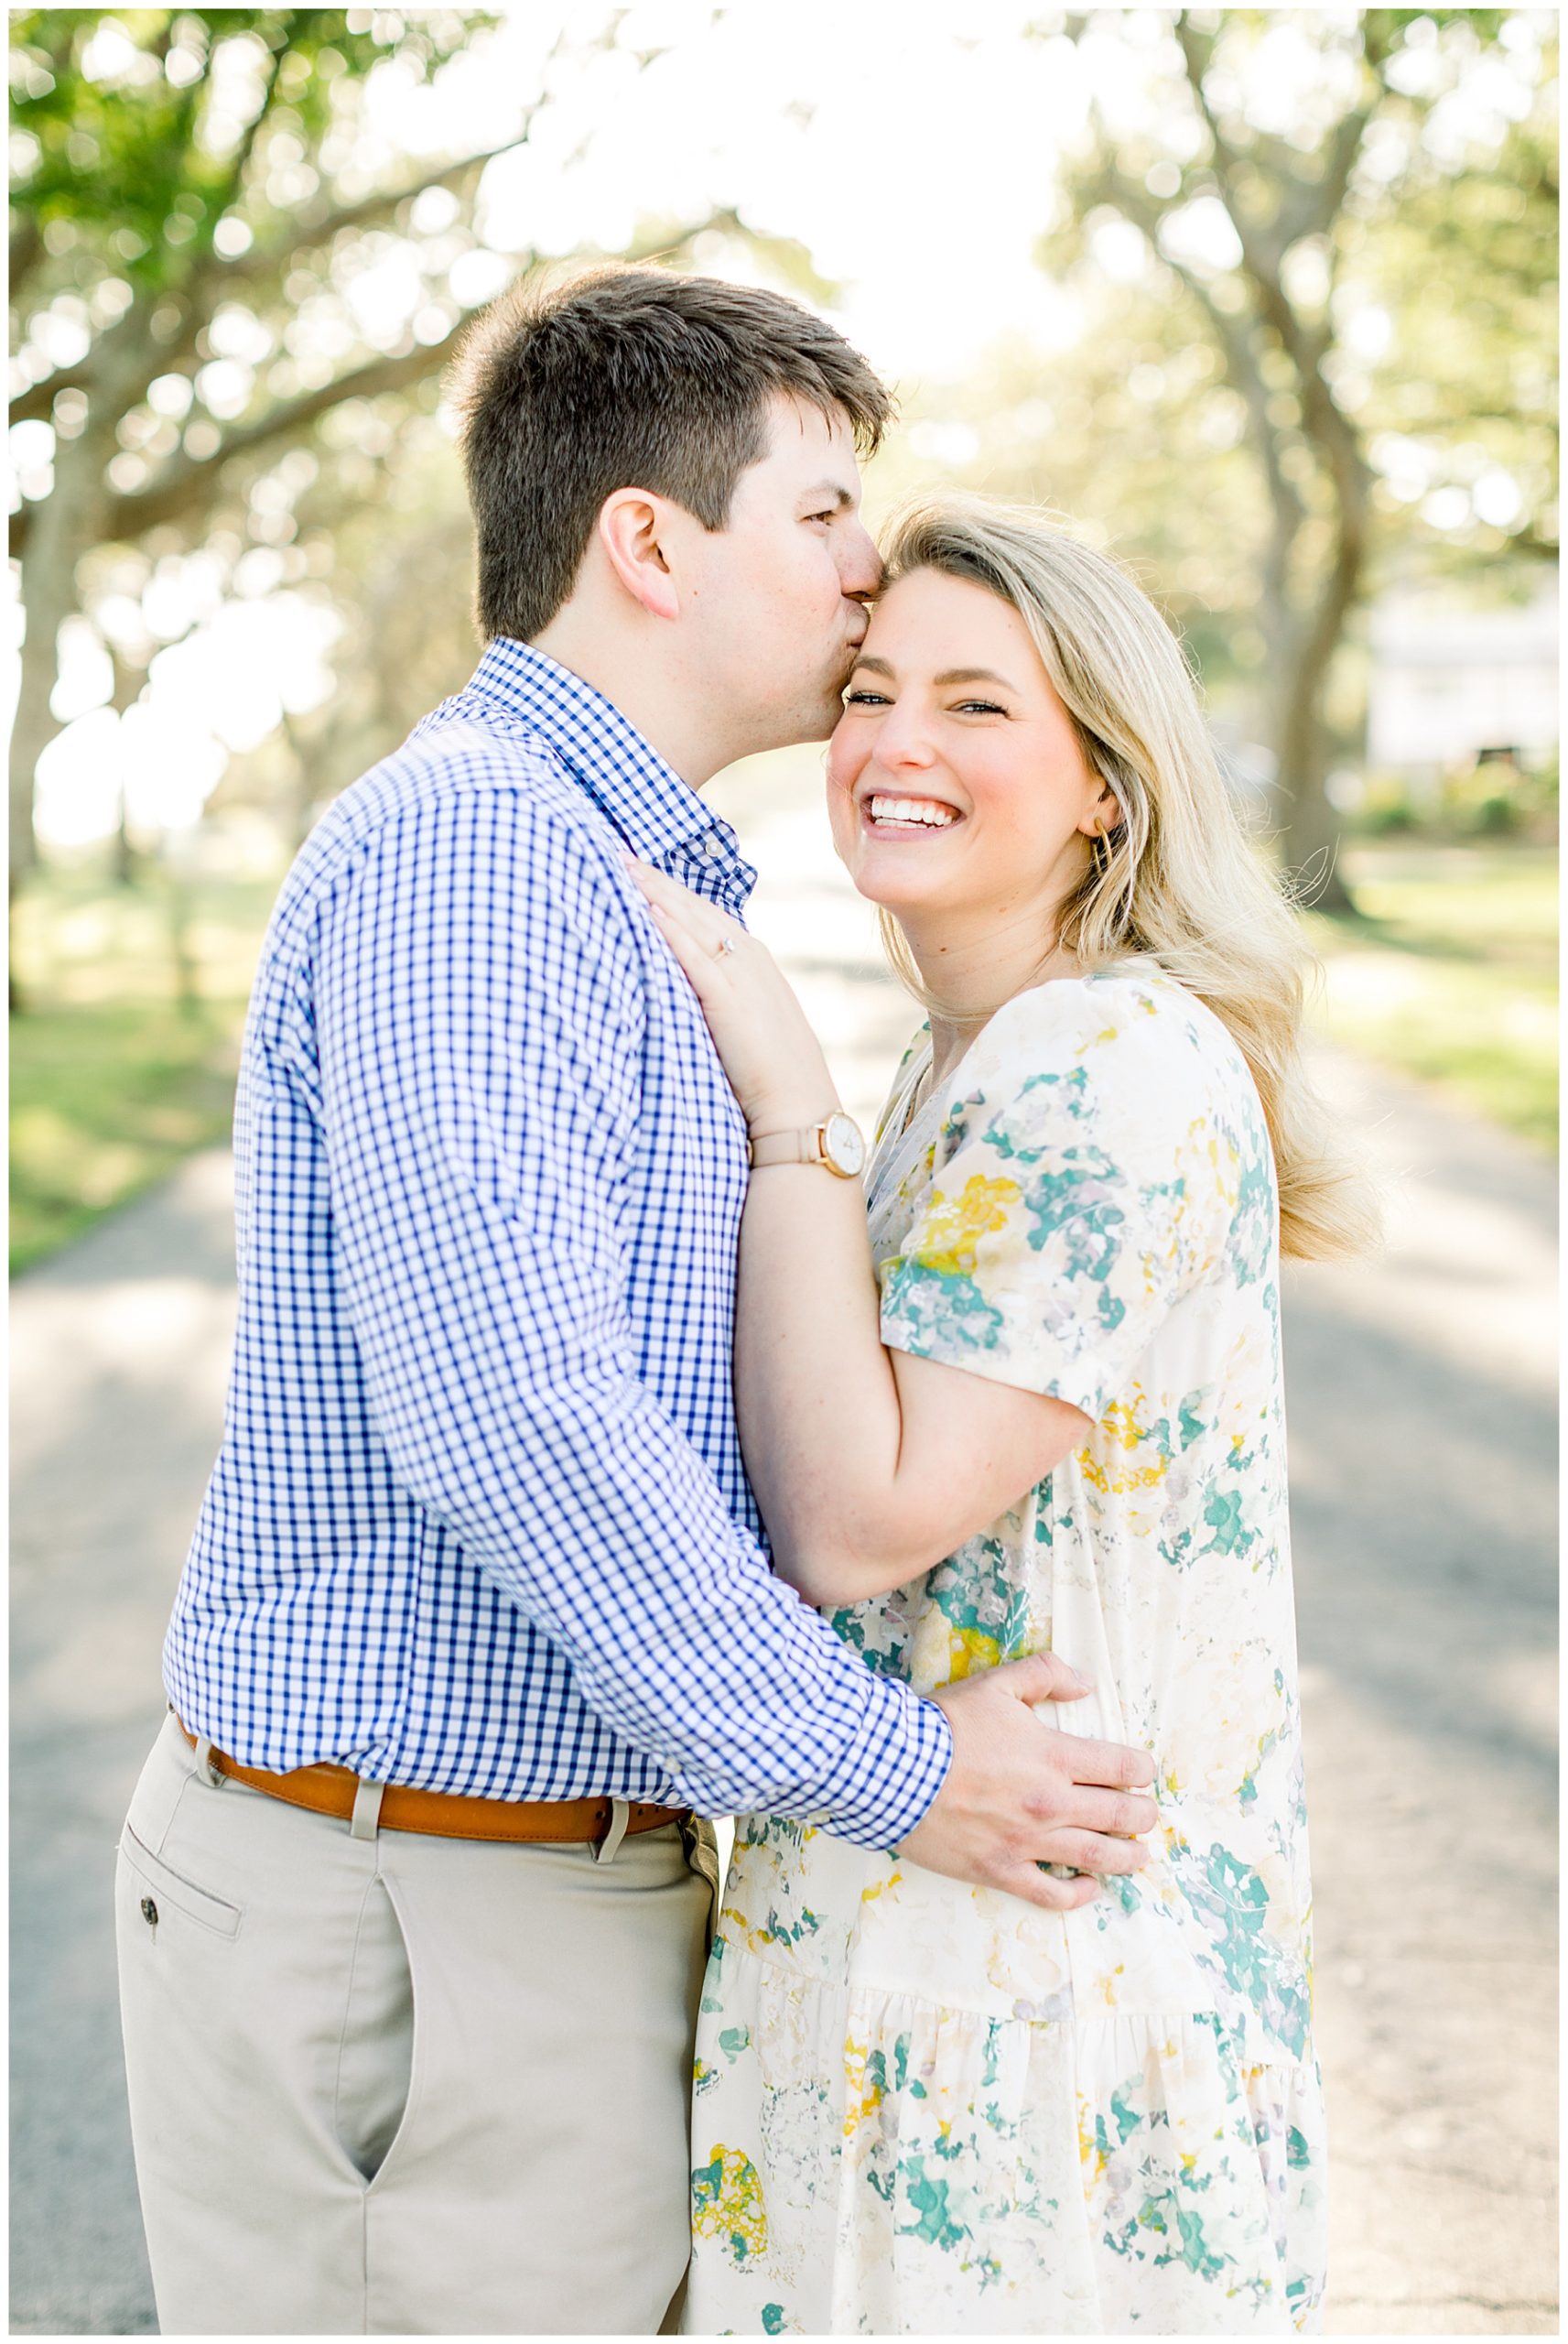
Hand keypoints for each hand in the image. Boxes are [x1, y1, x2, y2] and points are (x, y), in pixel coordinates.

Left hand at [628, 858, 839, 1132]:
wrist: (799, 1107)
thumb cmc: (773, 1075)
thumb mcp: (750, 1023)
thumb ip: (725, 998)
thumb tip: (691, 994)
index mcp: (756, 960)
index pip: (708, 914)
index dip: (673, 890)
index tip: (641, 871)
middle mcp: (750, 957)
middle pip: (695, 907)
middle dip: (656, 879)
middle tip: (618, 853)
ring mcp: (741, 974)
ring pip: (691, 921)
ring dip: (655, 892)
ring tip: (621, 868)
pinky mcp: (727, 998)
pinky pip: (693, 955)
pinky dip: (669, 929)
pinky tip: (645, 909)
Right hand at [898, 1652, 1158, 1911]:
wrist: (892, 1769)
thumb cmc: (944, 1726)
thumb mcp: (996, 1685)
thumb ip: (1045, 1675)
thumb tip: (1085, 1684)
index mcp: (1054, 1756)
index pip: (1122, 1767)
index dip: (1142, 1770)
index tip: (1143, 1772)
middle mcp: (1050, 1803)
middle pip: (1120, 1815)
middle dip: (1143, 1815)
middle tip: (1146, 1814)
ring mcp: (1027, 1841)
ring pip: (1097, 1857)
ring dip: (1128, 1858)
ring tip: (1140, 1856)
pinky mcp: (1000, 1870)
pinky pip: (1051, 1894)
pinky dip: (1078, 1894)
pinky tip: (1090, 1887)